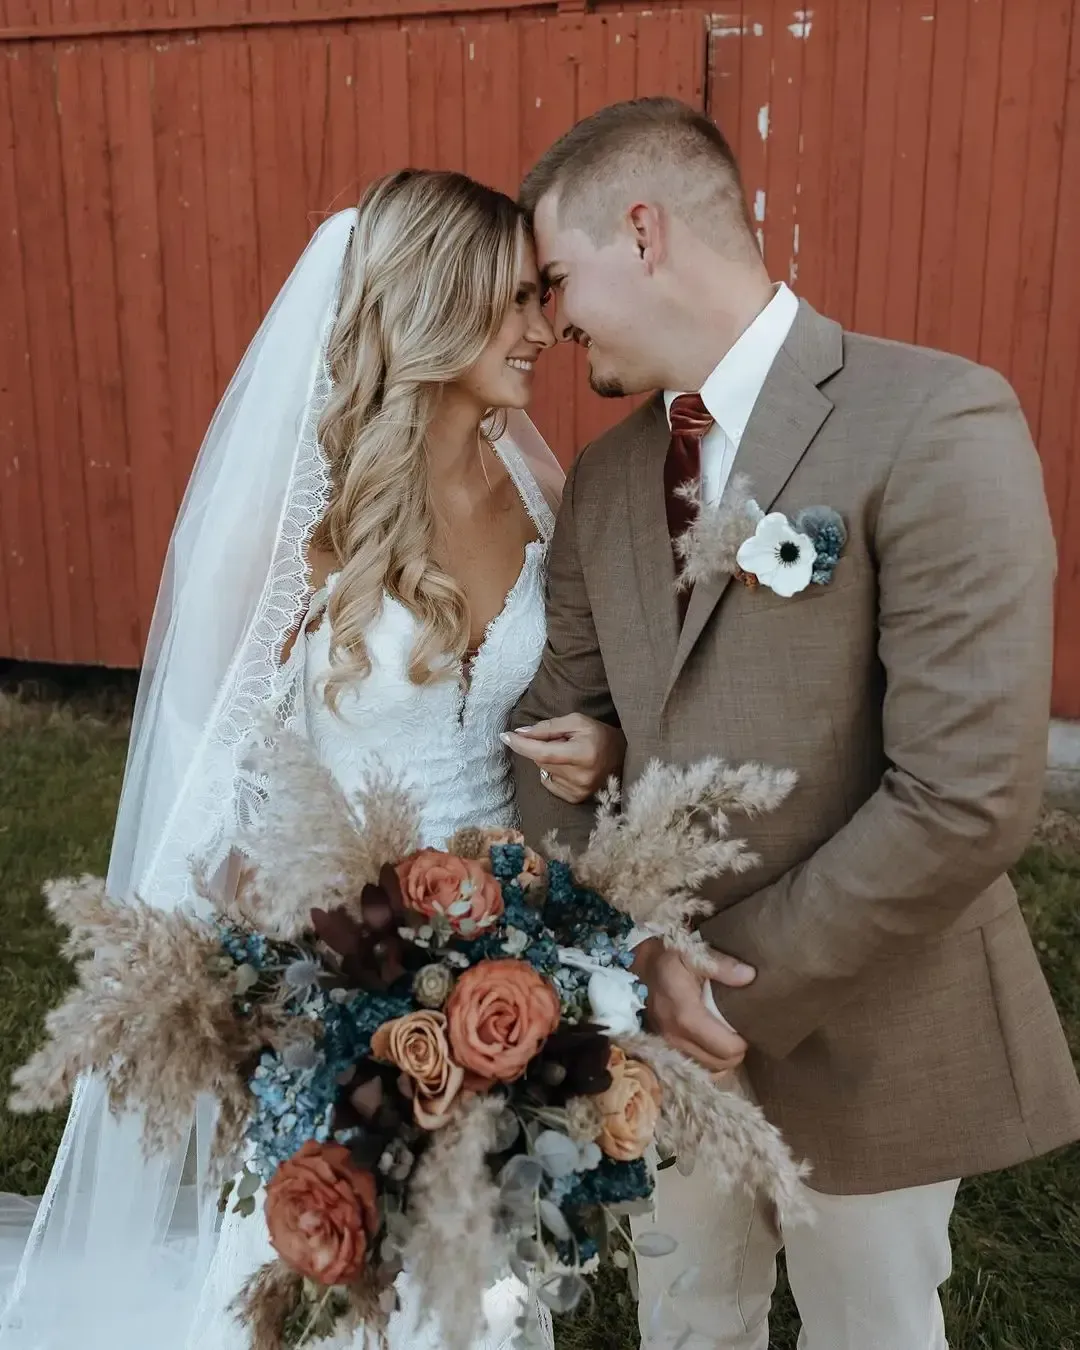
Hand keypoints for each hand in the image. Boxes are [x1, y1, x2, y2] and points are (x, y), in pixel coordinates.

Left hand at [501, 714, 625, 803]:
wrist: (625, 757)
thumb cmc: (600, 735)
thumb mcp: (577, 722)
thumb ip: (548, 727)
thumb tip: (521, 733)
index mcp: (583, 754)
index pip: (543, 752)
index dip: (522, 745)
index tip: (505, 736)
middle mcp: (581, 777)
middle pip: (541, 761)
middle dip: (541, 747)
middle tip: (560, 740)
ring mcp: (579, 791)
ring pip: (544, 771)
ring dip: (549, 760)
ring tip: (570, 754)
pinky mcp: (576, 799)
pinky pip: (549, 783)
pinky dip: (553, 773)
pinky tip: (570, 768)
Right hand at [632, 938, 754, 1073]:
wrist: (640, 964)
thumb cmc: (670, 958)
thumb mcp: (695, 955)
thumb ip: (723, 966)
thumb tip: (750, 976)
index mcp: (686, 1016)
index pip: (726, 1049)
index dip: (743, 1042)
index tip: (748, 1028)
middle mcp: (675, 1037)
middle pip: (719, 1064)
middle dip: (735, 1053)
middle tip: (741, 1033)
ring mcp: (667, 1044)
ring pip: (706, 1069)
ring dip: (721, 1059)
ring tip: (727, 1039)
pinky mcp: (662, 1046)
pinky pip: (692, 1065)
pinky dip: (706, 1060)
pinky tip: (711, 1044)